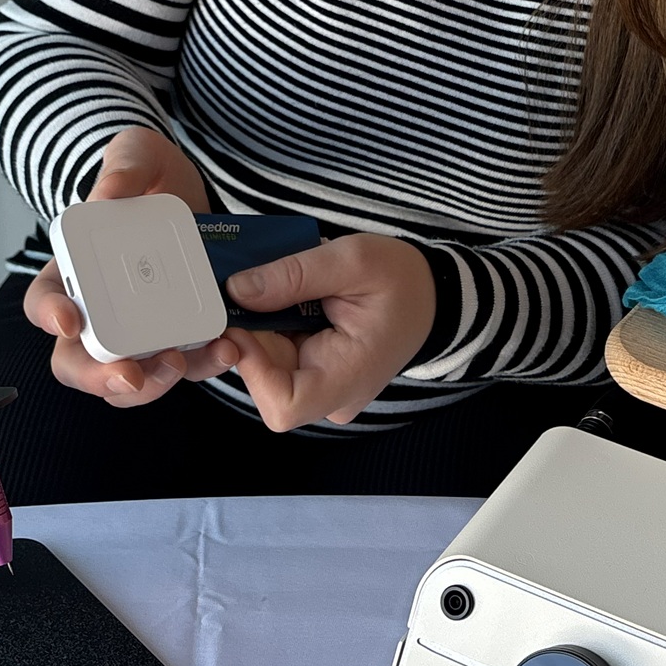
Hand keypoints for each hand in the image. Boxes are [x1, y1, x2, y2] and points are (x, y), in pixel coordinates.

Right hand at [23, 127, 236, 405]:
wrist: (193, 193)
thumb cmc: (149, 177)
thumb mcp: (137, 155)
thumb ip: (123, 168)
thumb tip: (106, 198)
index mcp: (72, 271)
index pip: (44, 301)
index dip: (49, 315)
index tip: (69, 321)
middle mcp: (98, 312)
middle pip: (78, 363)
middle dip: (99, 377)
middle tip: (129, 374)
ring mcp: (139, 332)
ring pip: (130, 379)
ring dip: (153, 383)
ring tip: (180, 363)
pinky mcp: (179, 337)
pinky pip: (184, 365)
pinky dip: (202, 365)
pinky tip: (225, 349)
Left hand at [222, 234, 435, 430]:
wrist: (428, 294)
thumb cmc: (402, 280)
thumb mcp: (353, 261)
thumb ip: (294, 275)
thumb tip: (237, 290)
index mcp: (349, 379)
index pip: (283, 405)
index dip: (252, 368)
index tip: (240, 323)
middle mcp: (330, 396)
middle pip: (264, 381)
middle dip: (248, 334)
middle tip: (243, 287)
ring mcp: (319, 387)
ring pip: (263, 365)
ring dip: (255, 324)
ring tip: (269, 283)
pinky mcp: (310, 372)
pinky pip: (274, 355)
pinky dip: (266, 324)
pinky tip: (276, 294)